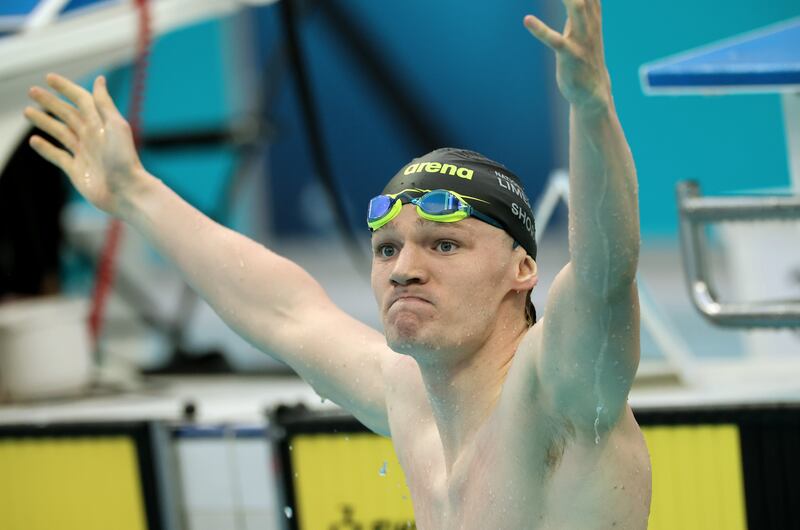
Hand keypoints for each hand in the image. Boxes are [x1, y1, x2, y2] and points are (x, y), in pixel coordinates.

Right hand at [23, 73, 144, 215]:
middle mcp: (91, 137)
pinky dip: (45, 148)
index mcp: (100, 124)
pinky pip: (58, 156)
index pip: (81, 100)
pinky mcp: (77, 170)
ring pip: (60, 133)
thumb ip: (104, 104)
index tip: (49, 77)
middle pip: (67, 114)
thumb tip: (100, 79)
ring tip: (27, 111)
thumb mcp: (115, 126)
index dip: (66, 88)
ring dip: (44, 122)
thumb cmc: (124, 159)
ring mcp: (84, 153)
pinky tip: (34, 140)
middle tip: (32, 91)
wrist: (127, 192)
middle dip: (50, 102)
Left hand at [524, 1, 610, 112]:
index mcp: (593, 14)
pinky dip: (541, 30)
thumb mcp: (584, 26)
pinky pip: (555, 41)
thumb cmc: (584, 56)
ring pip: (577, 9)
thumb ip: (582, 5)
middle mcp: (590, 23)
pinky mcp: (569, 56)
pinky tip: (527, 20)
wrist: (593, 93)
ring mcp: (581, 39)